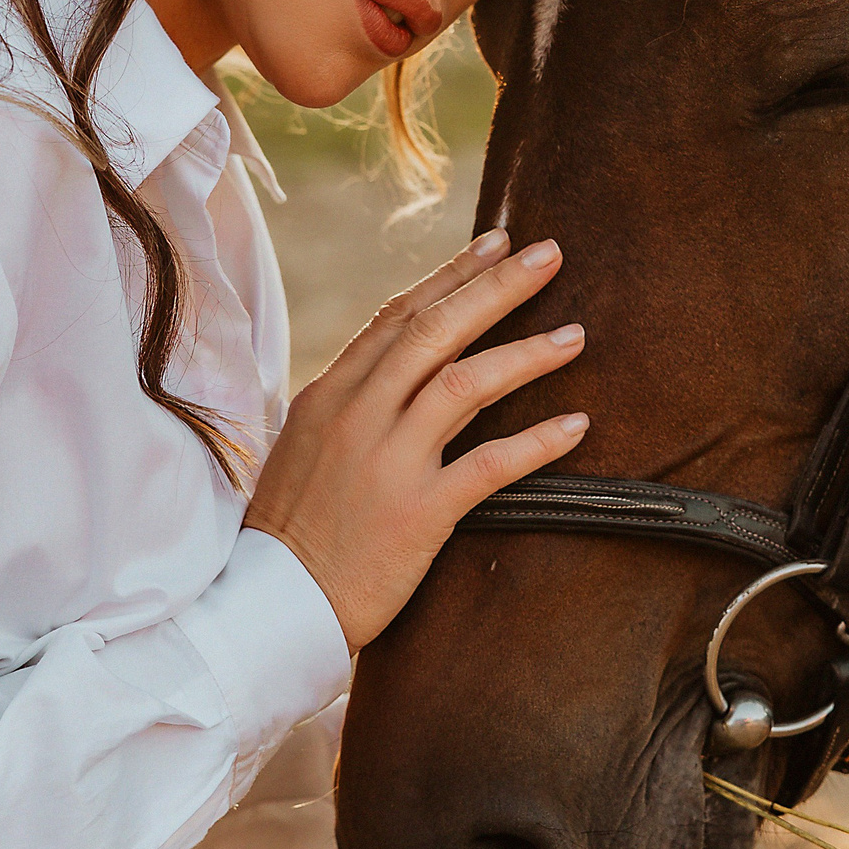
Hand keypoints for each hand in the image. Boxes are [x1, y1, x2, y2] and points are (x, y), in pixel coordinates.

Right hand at [245, 230, 586, 650]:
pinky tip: (575, 424)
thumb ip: (349, 405)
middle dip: (497, 287)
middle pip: (435, 330)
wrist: (272, 606)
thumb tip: (394, 370)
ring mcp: (386, 461)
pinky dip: (537, 441)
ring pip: (465, 384)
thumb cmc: (292, 532)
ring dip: (527, 355)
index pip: (397, 316)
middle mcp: (357, 416)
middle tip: (550, 254)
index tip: (496, 243)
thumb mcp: (305, 447)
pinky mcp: (417, 512)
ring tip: (576, 337)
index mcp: (329, 395)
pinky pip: (488, 464)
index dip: (450, 275)